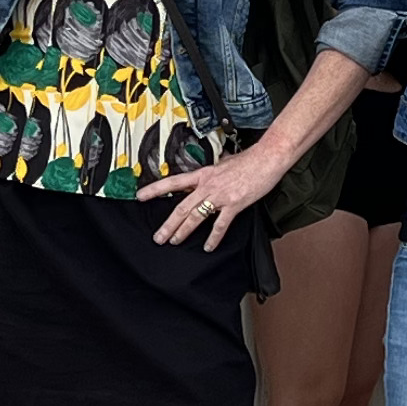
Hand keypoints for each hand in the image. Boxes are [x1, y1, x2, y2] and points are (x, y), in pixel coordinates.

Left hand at [141, 141, 277, 248]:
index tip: (141, 196)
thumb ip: (214, 172)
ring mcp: (220, 196)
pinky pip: (220, 225)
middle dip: (168, 224)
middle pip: (181, 207)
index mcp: (203, 174)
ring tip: (174, 241)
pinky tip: (209, 246)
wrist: (266, 158)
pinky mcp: (234, 204)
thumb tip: (212, 172)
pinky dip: (214, 238)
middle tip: (158, 236)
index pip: (173, 182)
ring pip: (195, 216)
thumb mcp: (224, 163)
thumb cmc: (248, 160)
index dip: (155, 190)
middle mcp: (207, 185)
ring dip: (183, 231)